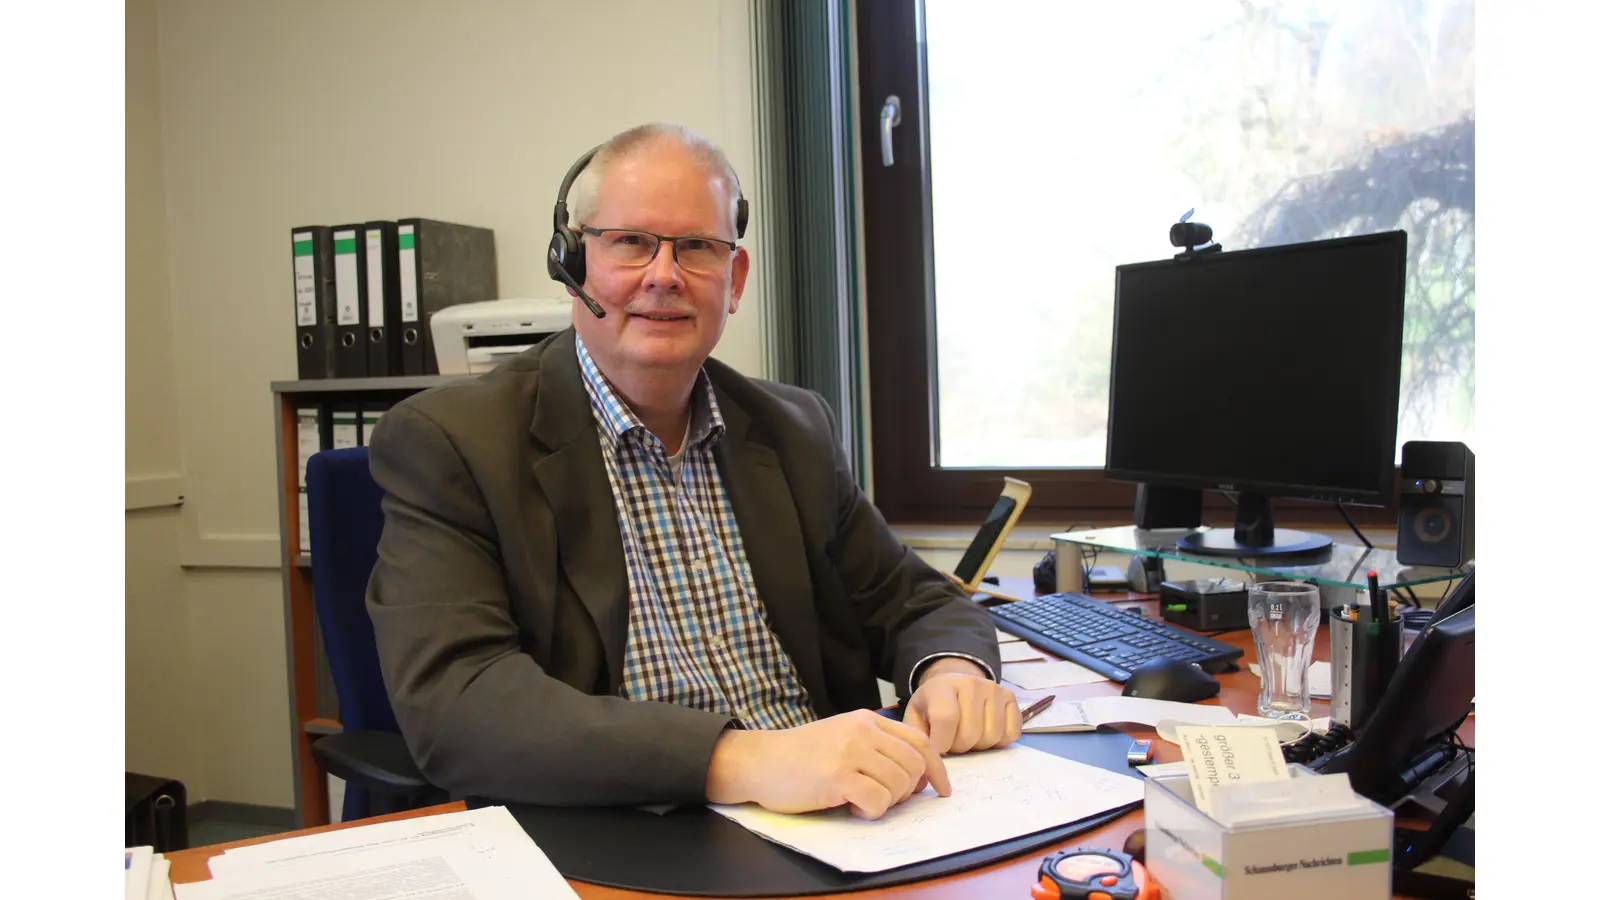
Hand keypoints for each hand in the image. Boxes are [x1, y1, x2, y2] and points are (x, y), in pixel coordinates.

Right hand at [706, 709, 951, 819]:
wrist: (758, 761)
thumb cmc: (799, 755)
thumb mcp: (841, 736)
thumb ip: (874, 745)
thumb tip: (916, 774)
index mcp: (867, 720)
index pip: (920, 740)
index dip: (936, 768)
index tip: (940, 788)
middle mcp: (862, 731)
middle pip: (914, 764)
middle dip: (910, 790)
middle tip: (887, 799)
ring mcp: (849, 752)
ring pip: (899, 784)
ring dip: (888, 802)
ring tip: (862, 802)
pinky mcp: (836, 776)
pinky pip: (878, 800)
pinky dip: (872, 812)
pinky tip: (853, 808)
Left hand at [904, 660, 1021, 754]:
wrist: (953, 685)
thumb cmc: (932, 707)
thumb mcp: (916, 719)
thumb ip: (918, 743)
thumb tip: (925, 780)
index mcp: (942, 687)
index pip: (946, 718)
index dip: (942, 743)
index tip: (939, 751)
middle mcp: (970, 683)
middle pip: (970, 733)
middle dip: (959, 748)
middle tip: (952, 742)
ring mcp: (993, 689)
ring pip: (992, 736)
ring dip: (979, 746)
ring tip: (967, 736)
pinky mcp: (1010, 697)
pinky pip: (1011, 734)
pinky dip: (999, 742)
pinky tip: (985, 733)